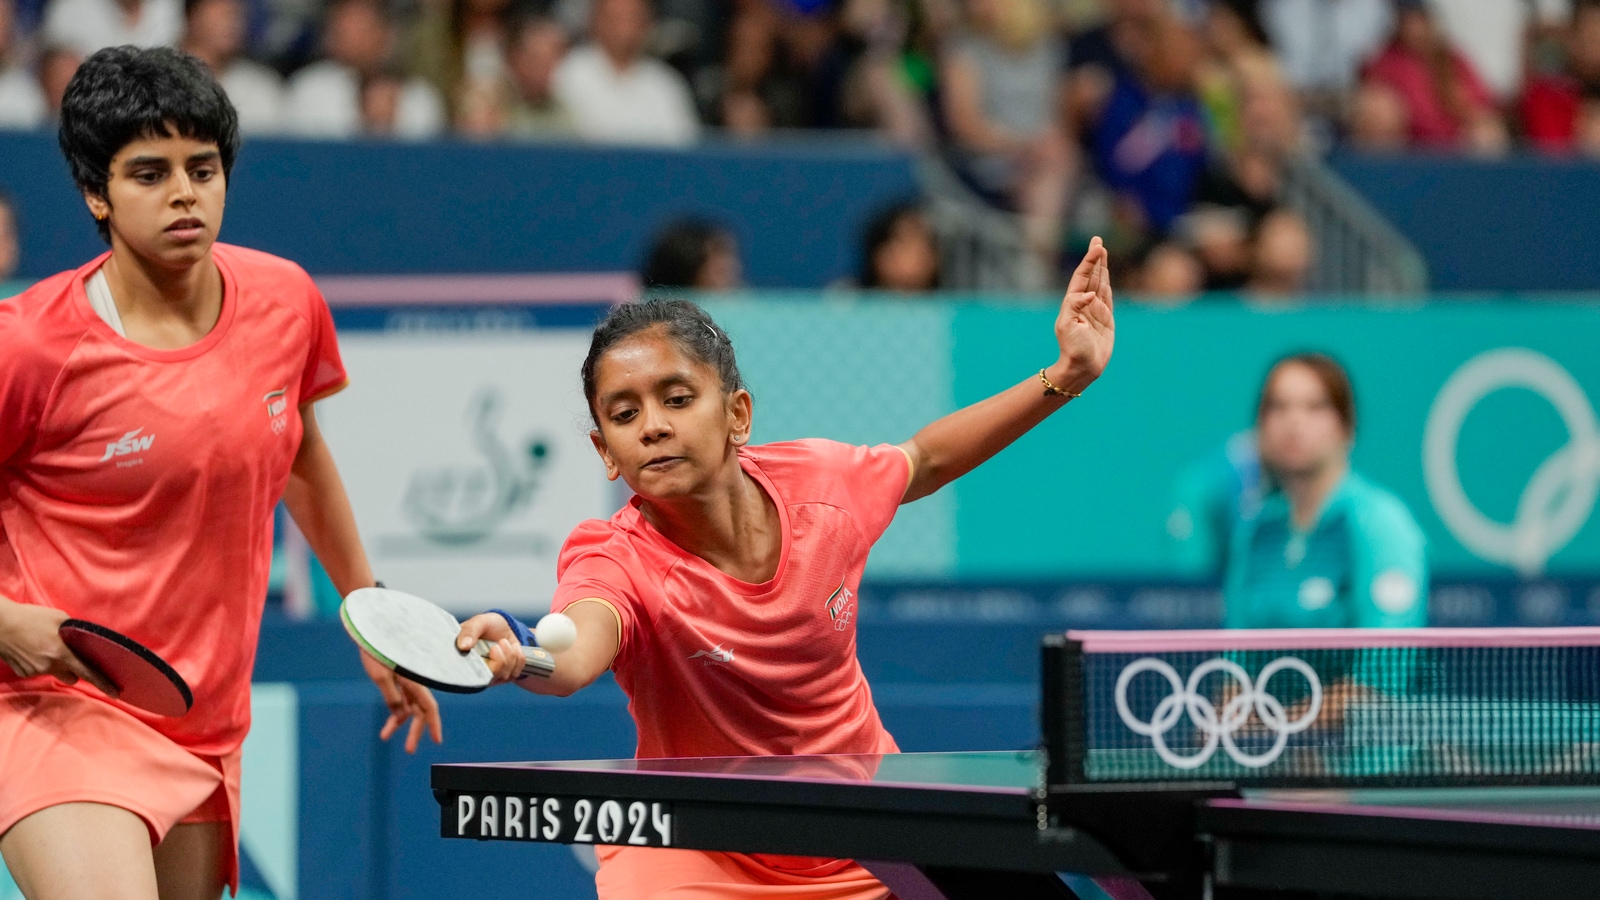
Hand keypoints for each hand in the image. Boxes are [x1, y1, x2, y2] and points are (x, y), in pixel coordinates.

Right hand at [0, 600, 119, 696]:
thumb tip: (84, 642)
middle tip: (71, 656)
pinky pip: (39, 672)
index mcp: (62, 652)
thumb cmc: (31, 617)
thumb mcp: (60, 619)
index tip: (116, 692)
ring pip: (55, 674)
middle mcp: (49, 665)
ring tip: (47, 649)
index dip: (103, 683)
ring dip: (57, 667)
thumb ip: (75, 633)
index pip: (88, 672)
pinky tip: (33, 650)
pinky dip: (41, 664)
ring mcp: (35, 671)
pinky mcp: (23, 673)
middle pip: (72, 677)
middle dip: (75, 671)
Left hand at [360, 650, 442, 752]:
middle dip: (414, 731)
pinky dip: (394, 710)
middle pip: (419, 710)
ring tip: (385, 736)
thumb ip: (391, 696)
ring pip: (407, 705)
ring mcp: (406, 679)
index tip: (436, 741)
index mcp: (415, 681)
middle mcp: (414, 681)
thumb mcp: (380, 675)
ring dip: (399, 722)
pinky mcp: (397, 676)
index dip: (434, 725)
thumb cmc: (376, 648)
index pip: (429, 708)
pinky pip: (399, 697)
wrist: (373, 626)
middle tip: (409, 750)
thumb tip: (400, 715)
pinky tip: (387, 722)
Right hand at [456, 614, 525, 685]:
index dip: (483, 666)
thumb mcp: (478, 622)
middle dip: (500, 659)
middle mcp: (476, 671)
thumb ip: (470, 631)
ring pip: (504, 675)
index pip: (467, 675)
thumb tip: (463, 646)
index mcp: (463, 659)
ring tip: (505, 642)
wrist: (504, 627)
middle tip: (500, 643)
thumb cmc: (488, 625)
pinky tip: (512, 648)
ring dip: (509, 655)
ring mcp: (490, 675)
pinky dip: (518, 658)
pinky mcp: (504, 675)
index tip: (494, 649)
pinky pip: (515, 672)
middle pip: (489, 677)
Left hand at [1049, 236, 1114, 392]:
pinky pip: (1108, 297)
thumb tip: (1090, 294)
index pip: (1082, 277)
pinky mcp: (1105, 319)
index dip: (1089, 261)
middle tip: (1098, 240)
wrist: (1082, 368)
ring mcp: (1095, 311)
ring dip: (1101, 268)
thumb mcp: (1067, 326)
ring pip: (1100, 283)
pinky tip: (1106, 274)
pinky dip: (1107, 283)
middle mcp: (1084, 304)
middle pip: (1091, 275)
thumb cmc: (1072, 348)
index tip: (1096, 246)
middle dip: (1094, 258)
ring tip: (1102, 252)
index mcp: (1073, 303)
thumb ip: (1075, 306)